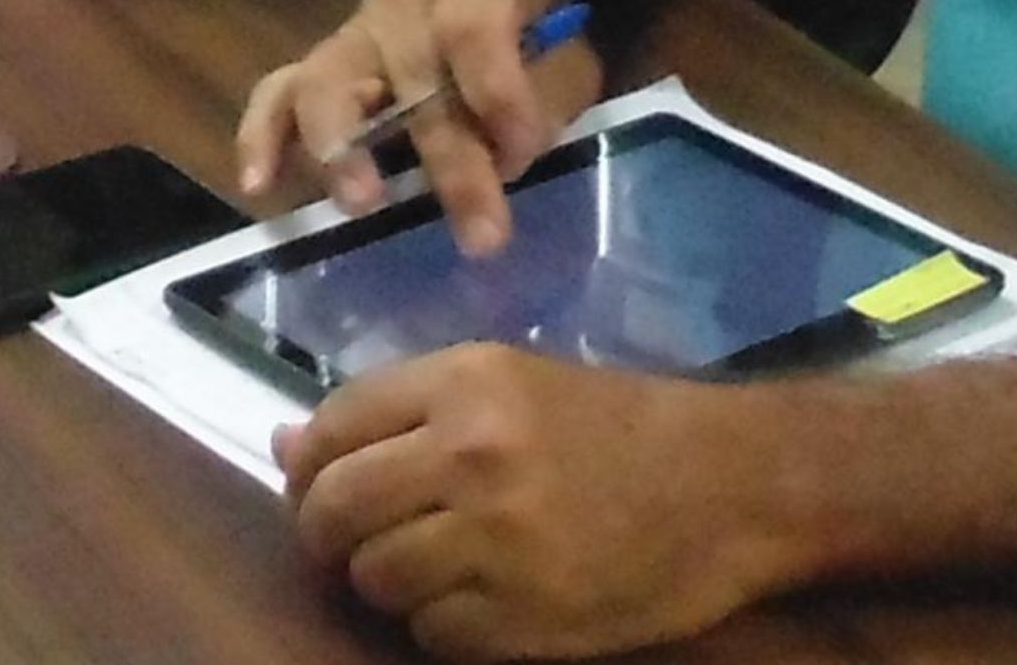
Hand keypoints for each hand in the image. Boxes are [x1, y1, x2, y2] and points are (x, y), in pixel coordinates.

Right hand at [233, 0, 600, 252]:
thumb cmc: (530, 26)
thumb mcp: (567, 50)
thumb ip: (549, 94)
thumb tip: (511, 151)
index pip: (472, 28)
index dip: (498, 92)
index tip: (523, 154)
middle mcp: (399, 5)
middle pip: (410, 76)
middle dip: (447, 158)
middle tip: (480, 235)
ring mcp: (350, 36)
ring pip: (325, 81)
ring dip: (341, 146)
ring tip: (361, 202)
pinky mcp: (317, 66)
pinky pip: (275, 94)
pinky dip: (261, 136)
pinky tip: (258, 185)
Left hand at [279, 347, 784, 659]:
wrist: (730, 486)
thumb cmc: (615, 427)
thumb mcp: (507, 386)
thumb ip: (396, 415)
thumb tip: (285, 446)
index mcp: (463, 382)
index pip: (331, 429)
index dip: (310, 468)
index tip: (319, 488)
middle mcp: (470, 454)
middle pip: (334, 510)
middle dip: (326, 535)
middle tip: (355, 544)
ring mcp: (497, 541)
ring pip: (376, 579)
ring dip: (388, 584)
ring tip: (434, 569)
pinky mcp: (524, 619)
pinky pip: (432, 634)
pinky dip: (442, 626)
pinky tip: (481, 600)